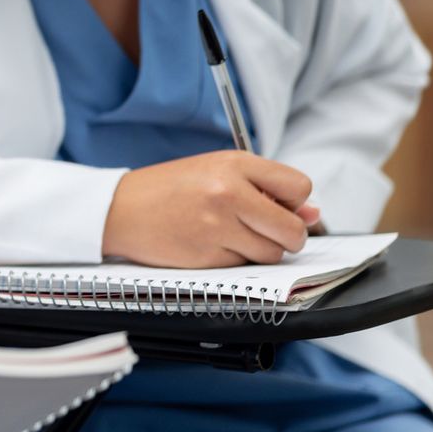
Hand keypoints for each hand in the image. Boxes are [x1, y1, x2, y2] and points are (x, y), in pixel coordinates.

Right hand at [102, 150, 320, 266]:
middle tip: (265, 230)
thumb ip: (265, 189)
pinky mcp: (208, 256)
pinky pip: (245, 267)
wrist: (119, 209)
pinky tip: (210, 244)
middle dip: (287, 236)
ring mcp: (217, 226)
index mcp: (233, 164)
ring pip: (273, 253)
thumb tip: (314, 213)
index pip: (299, 187)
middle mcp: (228, 193)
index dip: (294, 202)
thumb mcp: (216, 172)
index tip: (278, 205)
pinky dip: (234, 260)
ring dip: (260, 251)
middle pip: (293, 229)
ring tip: (230, 235)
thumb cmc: (169, 189)